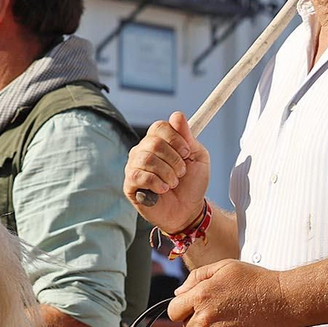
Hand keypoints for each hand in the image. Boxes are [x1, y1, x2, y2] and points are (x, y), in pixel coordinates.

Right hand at [124, 112, 210, 232]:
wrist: (188, 210)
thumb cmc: (191, 184)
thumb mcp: (198, 157)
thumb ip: (188, 137)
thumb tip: (177, 116)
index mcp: (159, 140)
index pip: (160, 126)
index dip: (176, 138)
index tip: (187, 152)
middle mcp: (144, 150)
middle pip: (155, 142)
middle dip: (175, 160)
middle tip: (181, 172)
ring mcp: (134, 166)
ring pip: (147, 159)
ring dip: (167, 173)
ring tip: (173, 183)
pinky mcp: (130, 184)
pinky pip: (139, 175)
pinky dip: (156, 183)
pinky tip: (163, 189)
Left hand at [169, 260, 292, 326]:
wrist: (283, 300)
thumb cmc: (255, 281)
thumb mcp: (224, 267)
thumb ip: (196, 278)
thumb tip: (179, 294)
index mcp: (200, 297)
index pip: (173, 311)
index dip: (183, 307)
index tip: (197, 306)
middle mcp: (205, 320)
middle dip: (197, 320)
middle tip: (220, 312)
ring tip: (226, 324)